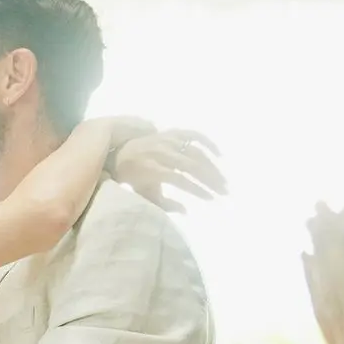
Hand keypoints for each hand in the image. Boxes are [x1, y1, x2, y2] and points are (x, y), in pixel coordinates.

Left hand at [112, 128, 227, 211]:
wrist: (120, 151)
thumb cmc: (133, 178)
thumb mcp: (143, 194)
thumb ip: (163, 204)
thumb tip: (185, 211)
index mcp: (152, 168)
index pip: (179, 179)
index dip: (196, 189)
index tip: (210, 199)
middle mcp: (162, 152)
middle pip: (191, 165)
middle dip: (210, 179)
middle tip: (224, 192)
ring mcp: (168, 140)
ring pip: (196, 152)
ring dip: (212, 167)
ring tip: (223, 181)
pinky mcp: (173, 133)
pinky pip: (194, 135)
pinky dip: (208, 143)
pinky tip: (219, 155)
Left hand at [304, 204, 343, 343]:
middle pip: (340, 269)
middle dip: (330, 235)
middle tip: (317, 203)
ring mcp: (342, 332)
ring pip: (326, 281)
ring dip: (318, 249)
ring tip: (308, 222)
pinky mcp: (335, 343)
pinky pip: (320, 302)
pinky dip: (313, 278)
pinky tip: (307, 262)